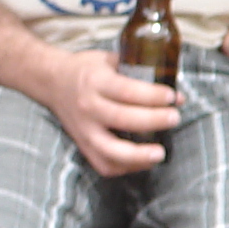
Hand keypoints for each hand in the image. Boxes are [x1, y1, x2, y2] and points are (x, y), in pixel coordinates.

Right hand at [41, 50, 178, 178]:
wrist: (52, 82)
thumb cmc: (86, 69)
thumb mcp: (108, 60)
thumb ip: (138, 72)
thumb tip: (176, 93)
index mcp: (94, 81)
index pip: (126, 91)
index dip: (152, 95)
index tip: (172, 96)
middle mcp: (87, 107)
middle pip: (122, 119)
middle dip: (153, 120)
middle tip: (174, 118)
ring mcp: (84, 130)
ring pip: (111, 150)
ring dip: (138, 155)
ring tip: (160, 153)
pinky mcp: (83, 146)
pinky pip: (104, 164)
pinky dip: (126, 167)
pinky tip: (144, 160)